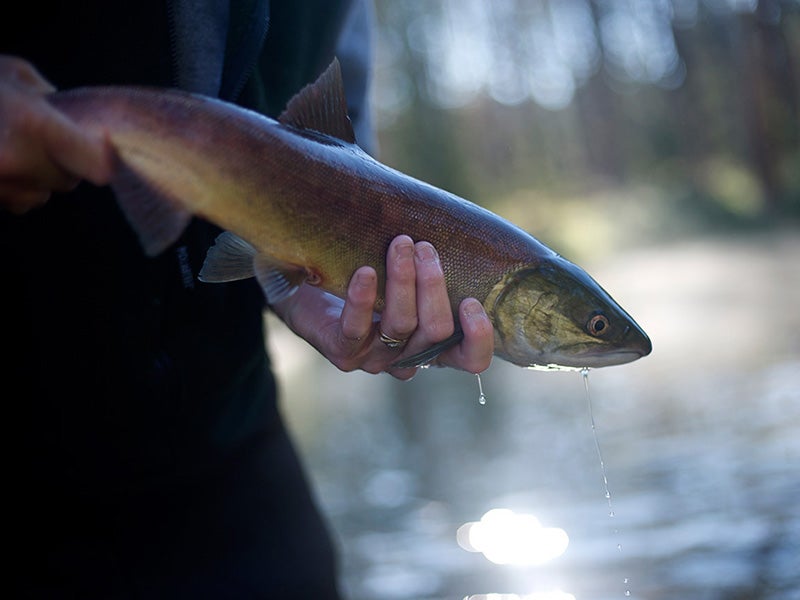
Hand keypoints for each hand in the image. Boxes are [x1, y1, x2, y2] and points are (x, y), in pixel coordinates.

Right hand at [0, 55, 112, 213]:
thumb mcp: (12, 73)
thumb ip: (51, 99)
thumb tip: (78, 122)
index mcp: (34, 127)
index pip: (97, 165)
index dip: (103, 159)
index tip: (102, 149)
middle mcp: (18, 163)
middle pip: (67, 181)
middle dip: (64, 162)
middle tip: (45, 138)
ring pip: (41, 195)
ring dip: (37, 177)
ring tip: (12, 146)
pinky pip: (15, 201)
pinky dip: (14, 186)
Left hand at [271, 235, 493, 379]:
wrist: (308, 291)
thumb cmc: (369, 277)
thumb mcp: (407, 274)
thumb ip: (431, 264)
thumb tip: (455, 221)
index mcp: (433, 345)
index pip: (471, 360)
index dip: (478, 337)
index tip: (470, 300)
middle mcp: (408, 358)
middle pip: (436, 333)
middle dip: (433, 286)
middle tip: (424, 247)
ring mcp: (375, 359)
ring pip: (400, 326)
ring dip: (403, 282)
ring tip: (400, 244)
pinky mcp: (342, 353)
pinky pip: (356, 329)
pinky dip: (363, 298)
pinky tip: (365, 272)